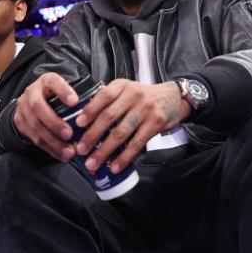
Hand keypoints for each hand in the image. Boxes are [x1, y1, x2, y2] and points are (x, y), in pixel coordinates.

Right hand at [13, 72, 78, 160]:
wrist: (33, 100)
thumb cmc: (57, 96)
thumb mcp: (66, 91)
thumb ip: (80, 98)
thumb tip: (99, 107)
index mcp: (46, 81)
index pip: (53, 82)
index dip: (63, 91)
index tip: (75, 102)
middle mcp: (32, 92)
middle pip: (38, 107)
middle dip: (54, 123)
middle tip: (69, 134)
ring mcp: (23, 107)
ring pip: (35, 126)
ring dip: (53, 141)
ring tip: (69, 151)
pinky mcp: (20, 122)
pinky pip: (34, 138)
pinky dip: (49, 148)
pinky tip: (62, 155)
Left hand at [75, 79, 190, 174]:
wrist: (173, 98)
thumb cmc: (143, 97)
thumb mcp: (126, 90)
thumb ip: (109, 101)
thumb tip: (84, 121)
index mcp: (122, 86)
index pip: (104, 96)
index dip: (90, 110)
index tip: (78, 124)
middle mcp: (133, 95)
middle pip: (109, 117)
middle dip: (93, 135)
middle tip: (81, 149)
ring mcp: (145, 109)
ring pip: (121, 133)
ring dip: (105, 150)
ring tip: (93, 163)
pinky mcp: (155, 124)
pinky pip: (136, 143)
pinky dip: (124, 157)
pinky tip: (114, 167)